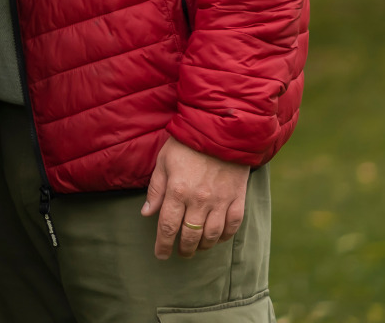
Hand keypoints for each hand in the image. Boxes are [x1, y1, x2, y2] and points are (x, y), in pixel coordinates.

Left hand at [141, 136, 249, 259]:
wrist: (221, 129)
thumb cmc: (187, 144)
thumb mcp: (164, 161)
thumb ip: (156, 189)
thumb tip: (147, 213)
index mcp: (178, 191)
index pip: (168, 227)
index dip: (163, 244)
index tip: (160, 255)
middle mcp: (199, 200)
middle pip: (190, 235)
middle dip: (184, 249)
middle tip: (180, 253)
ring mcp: (220, 200)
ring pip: (211, 235)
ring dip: (203, 246)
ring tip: (197, 248)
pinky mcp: (238, 197)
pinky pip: (232, 225)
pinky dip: (224, 236)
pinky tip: (217, 237)